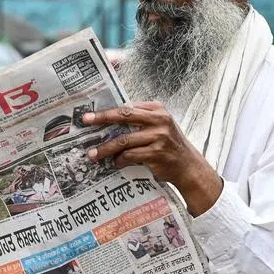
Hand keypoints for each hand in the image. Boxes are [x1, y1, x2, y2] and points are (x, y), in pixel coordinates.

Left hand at [81, 102, 222, 216]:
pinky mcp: (157, 152)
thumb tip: (107, 122)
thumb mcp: (158, 127)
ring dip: (106, 148)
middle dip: (102, 118)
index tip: (90, 114)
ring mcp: (160, 136)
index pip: (127, 107)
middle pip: (124, 116)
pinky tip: (115, 163)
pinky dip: (119, 160)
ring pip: (124, 139)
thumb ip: (139, 121)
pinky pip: (130, 155)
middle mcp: (159, 120)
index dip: (107, 110)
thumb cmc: (168, 145)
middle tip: (85, 121)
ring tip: (92, 154)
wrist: (188, 166)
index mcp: (157, 109)